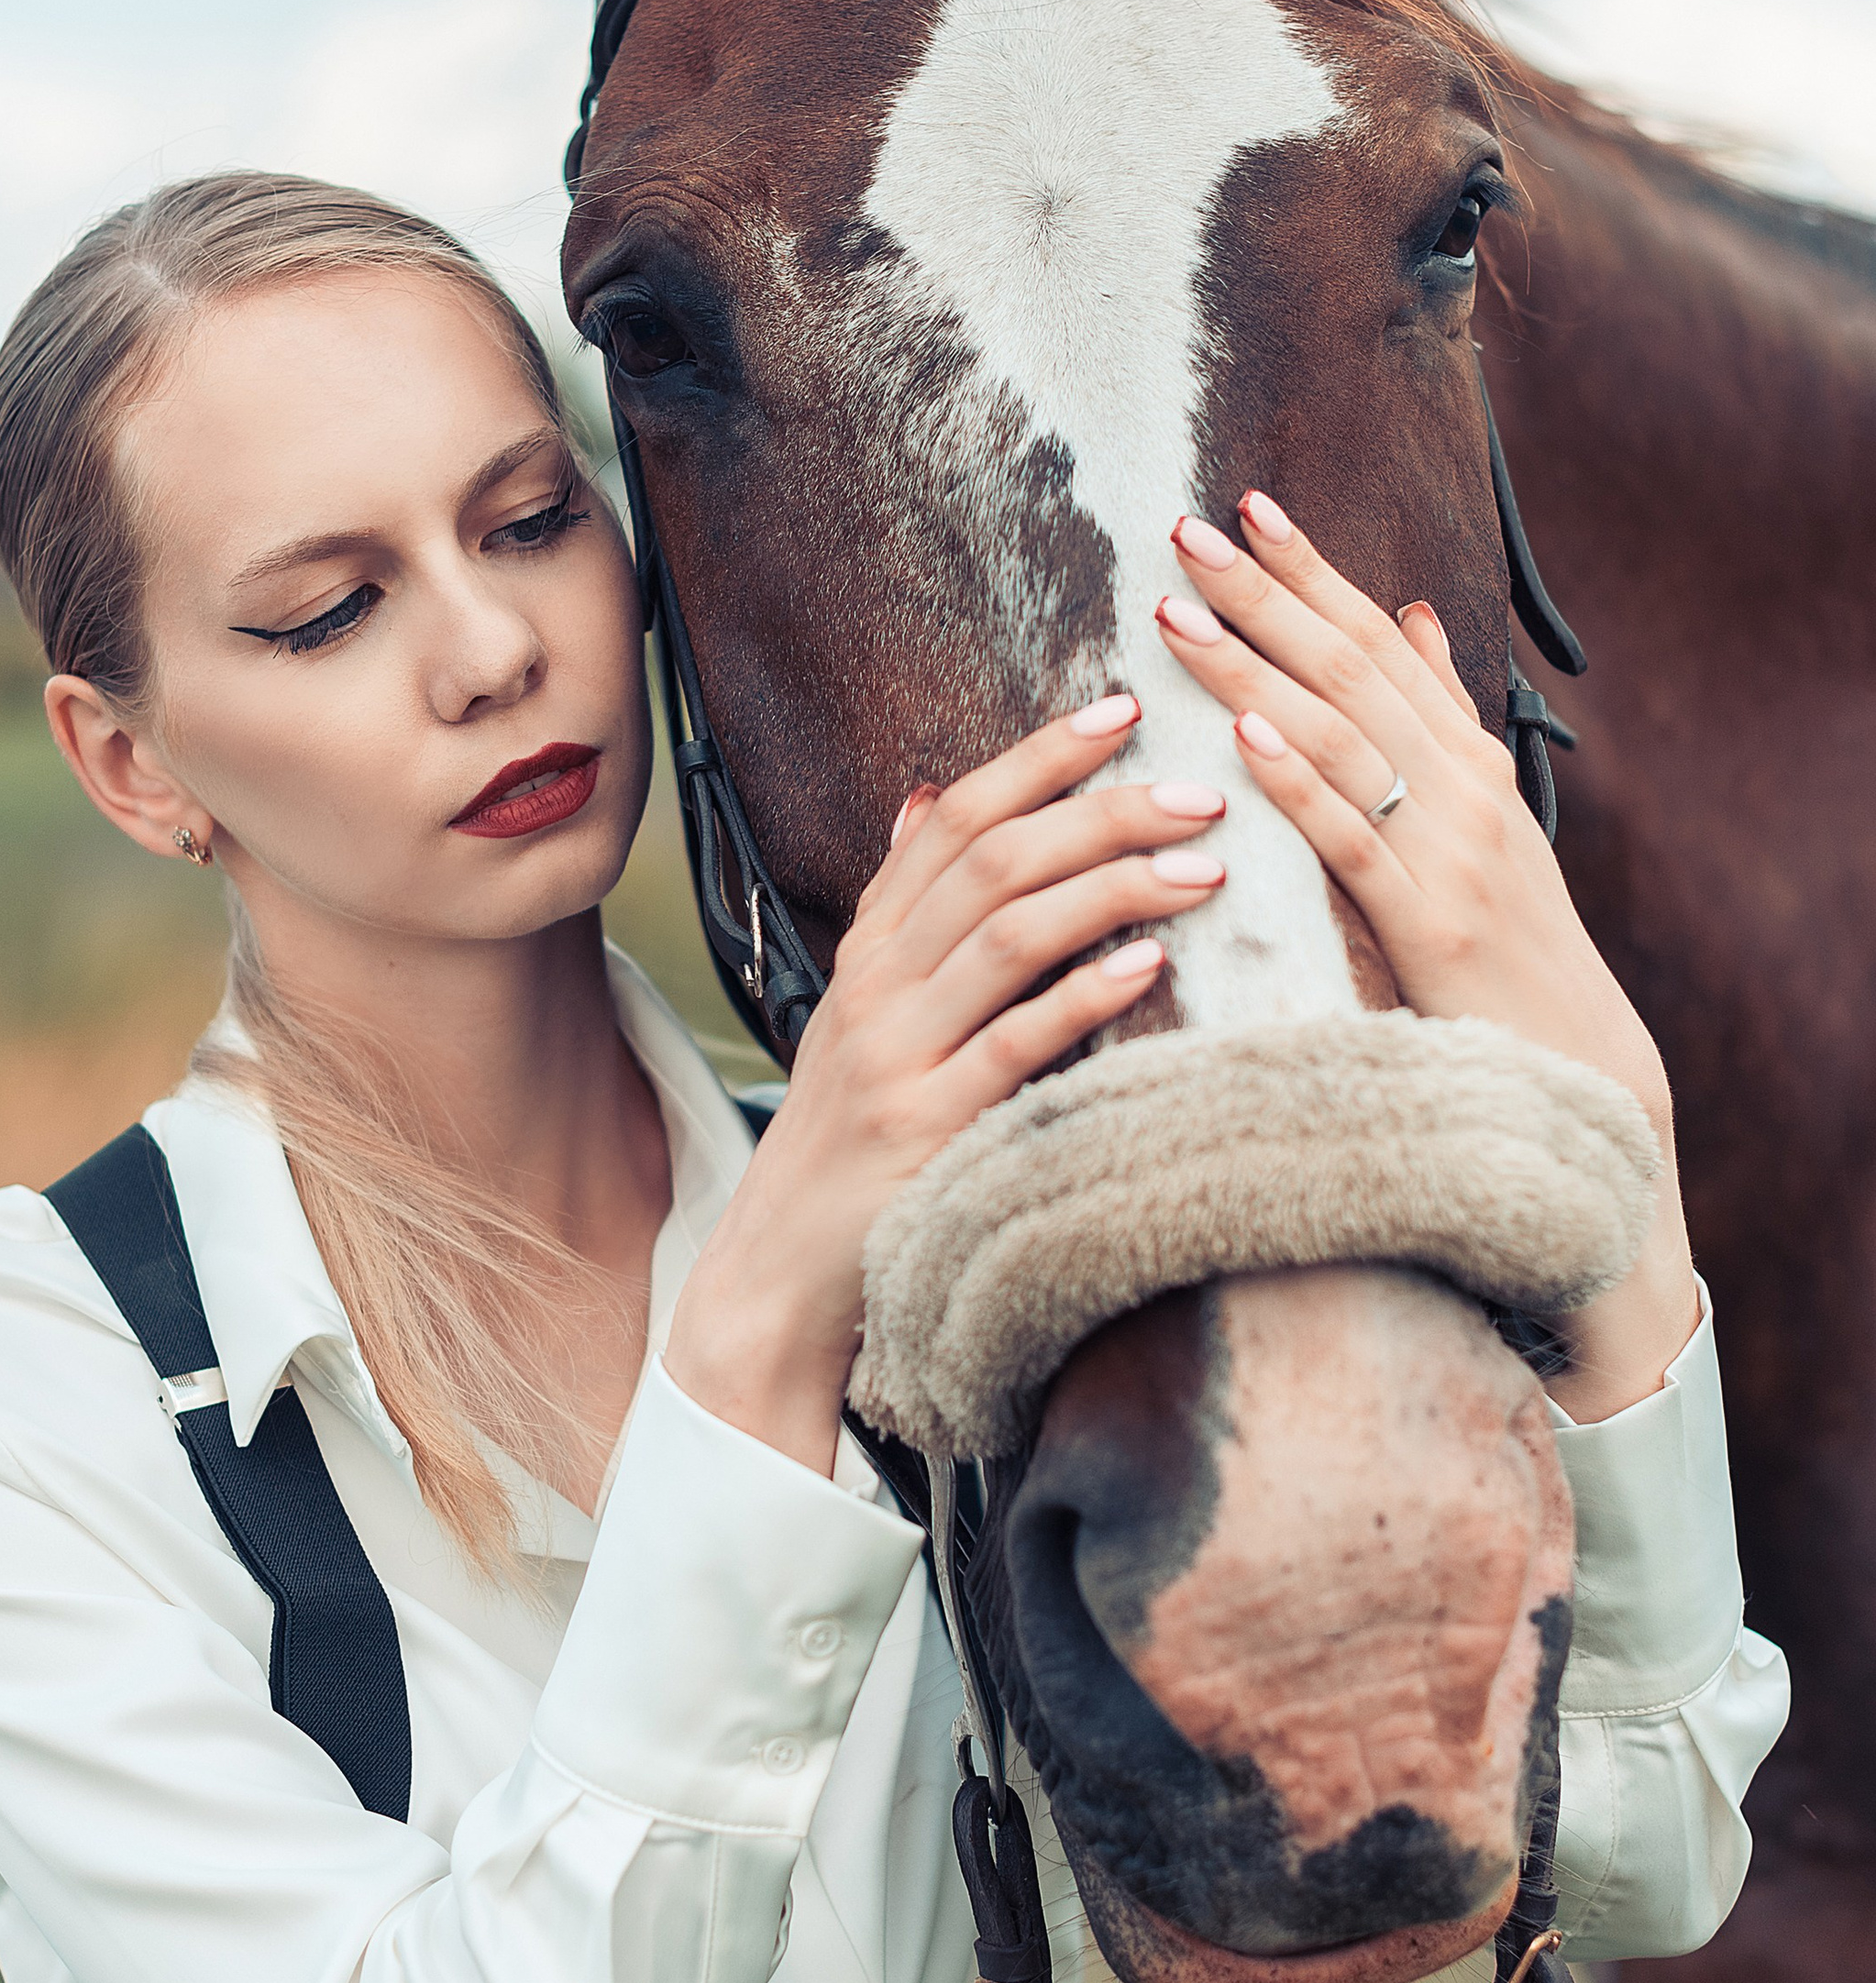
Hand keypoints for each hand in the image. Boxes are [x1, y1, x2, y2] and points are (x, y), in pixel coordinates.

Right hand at [665, 697, 1229, 1473]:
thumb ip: (906, 909)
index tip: (1120, 709)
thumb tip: (927, 794)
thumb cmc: (852, 1138)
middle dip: (1100, 811)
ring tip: (1201, 863)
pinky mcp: (925, 1128)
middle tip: (1199, 787)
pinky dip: (1083, 996)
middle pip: (992, 860)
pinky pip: (1012, 1046)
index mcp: (871, 946)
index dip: (1036, 757)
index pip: (952, 817)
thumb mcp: (867, 1010)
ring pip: (1007, 934)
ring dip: (1111, 887)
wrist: (781, 1273)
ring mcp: (895, 1054)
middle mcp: (875, 984)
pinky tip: (1150, 964)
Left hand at [1155, 494, 1698, 1418]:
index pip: (1379, 639)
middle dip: (1267, 592)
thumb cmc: (1508, 952)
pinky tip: (1244, 732)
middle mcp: (1465, 785)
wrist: (1577, 1070)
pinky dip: (1299, 778)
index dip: (1312, 570)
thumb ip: (1438, 722)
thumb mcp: (1480, 824)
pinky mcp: (1429, 921)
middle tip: (1187, 528)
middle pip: (1353, 665)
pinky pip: (1353, 837)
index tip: (1247, 506)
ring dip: (1256, 665)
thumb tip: (1408, 616)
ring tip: (1180, 610)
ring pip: (1342, 734)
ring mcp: (1452, 849)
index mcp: (1468, 759)